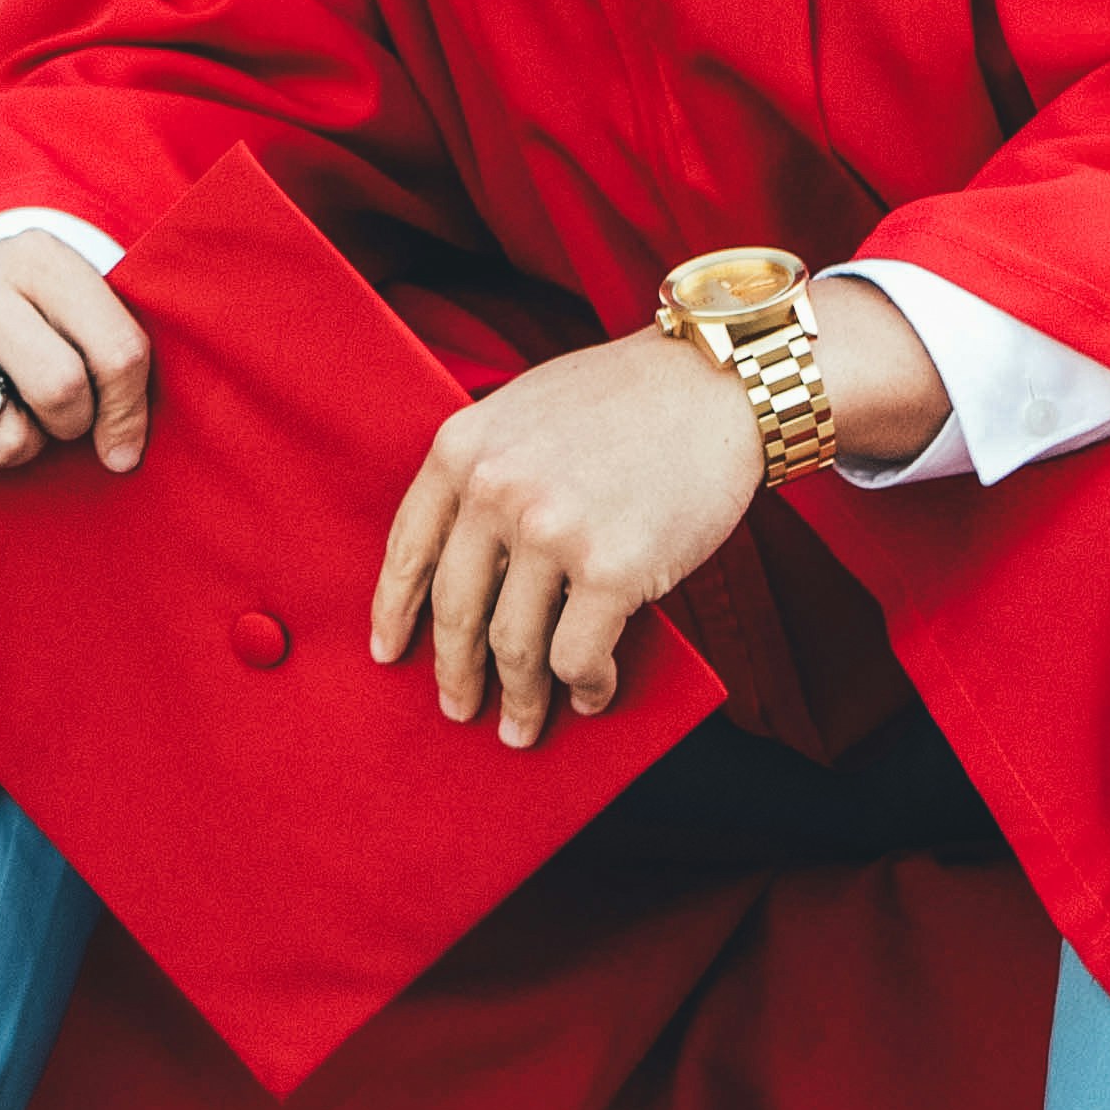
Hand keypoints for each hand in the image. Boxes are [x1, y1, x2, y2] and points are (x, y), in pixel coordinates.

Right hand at [0, 230, 150, 491]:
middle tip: (60, 412)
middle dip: (74, 423)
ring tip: (10, 412)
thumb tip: (120, 457)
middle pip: (59, 390)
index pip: (117, 353)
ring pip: (2, 441)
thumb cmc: (46, 319)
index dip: (129, 409)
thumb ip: (122, 369)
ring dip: (22, 448)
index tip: (122, 431)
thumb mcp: (91, 313)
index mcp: (34, 255)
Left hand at [371, 330, 765, 746]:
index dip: (394, 611)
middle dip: (454, 672)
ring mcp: (551, 532)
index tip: (389, 653)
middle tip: (459, 708)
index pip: (408, 549)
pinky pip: (578, 656)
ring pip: (513, 646)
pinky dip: (584, 687)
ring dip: (519, 699)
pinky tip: (593, 696)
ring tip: (522, 726)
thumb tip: (471, 564)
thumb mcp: (525, 411)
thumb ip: (488, 472)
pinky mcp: (612, 569)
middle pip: (455, 610)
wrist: (720, 383)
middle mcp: (495, 490)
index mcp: (462, 449)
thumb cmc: (630, 397)